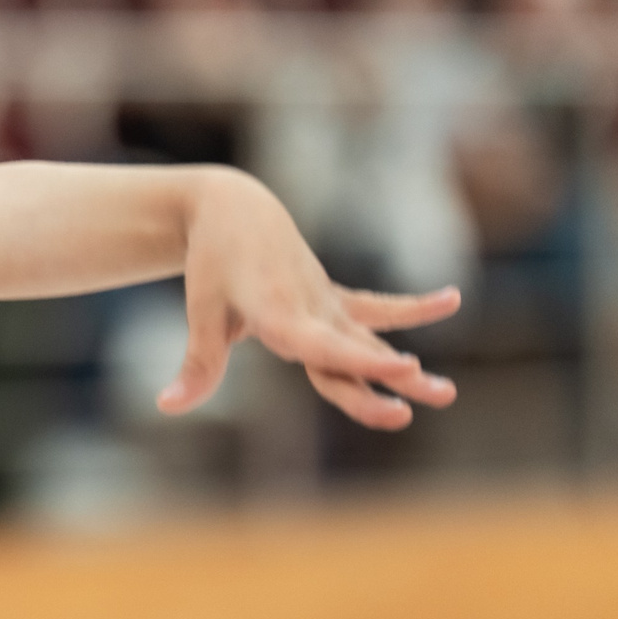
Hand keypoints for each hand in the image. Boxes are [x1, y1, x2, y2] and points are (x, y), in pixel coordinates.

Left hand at [157, 170, 460, 428]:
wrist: (231, 207)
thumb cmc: (212, 263)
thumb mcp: (202, 312)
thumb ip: (198, 364)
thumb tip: (166, 407)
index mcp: (278, 314)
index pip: (321, 345)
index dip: (358, 361)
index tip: (403, 370)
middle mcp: (309, 309)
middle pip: (346, 355)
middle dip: (377, 382)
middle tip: (411, 411)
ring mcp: (326, 303)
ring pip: (368, 341)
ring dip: (402, 367)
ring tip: (445, 394)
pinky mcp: (333, 296)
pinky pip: (376, 308)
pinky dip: (411, 307)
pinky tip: (451, 300)